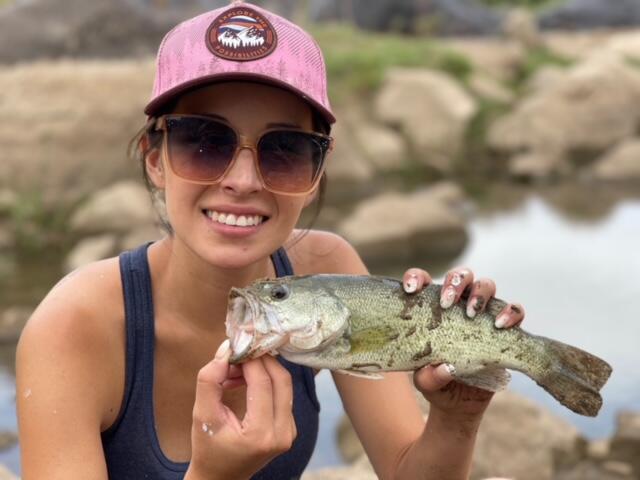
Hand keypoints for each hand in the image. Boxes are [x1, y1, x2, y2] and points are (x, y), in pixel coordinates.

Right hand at [186, 340, 295, 479]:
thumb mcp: (201, 415)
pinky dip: (266, 381)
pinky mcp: (289, 428)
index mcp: (261, 434)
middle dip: (260, 360)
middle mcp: (282, 434)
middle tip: (239, 354)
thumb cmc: (208, 448)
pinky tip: (244, 381)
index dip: (250, 361)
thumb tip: (226, 350)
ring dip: (262, 370)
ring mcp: (290, 432)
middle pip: (281, 380)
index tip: (235, 349)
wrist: (219, 477)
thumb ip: (210, 381)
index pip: (263, 383)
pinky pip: (283, 394)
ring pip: (284, 385)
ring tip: (235, 370)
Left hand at [401, 267, 525, 418]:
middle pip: (460, 276)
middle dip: (454, 282)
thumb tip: (445, 368)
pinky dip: (511, 312)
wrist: (460, 403)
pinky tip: (501, 325)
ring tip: (471, 313)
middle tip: (447, 302)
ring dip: (480, 294)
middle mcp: (458, 304)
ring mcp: (483, 313)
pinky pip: (515, 310)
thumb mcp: (425, 382)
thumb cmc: (436, 382)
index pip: (422, 280)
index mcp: (431, 308)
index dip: (416, 277)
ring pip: (486, 285)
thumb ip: (428, 377)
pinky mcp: (505, 327)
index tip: (411, 290)